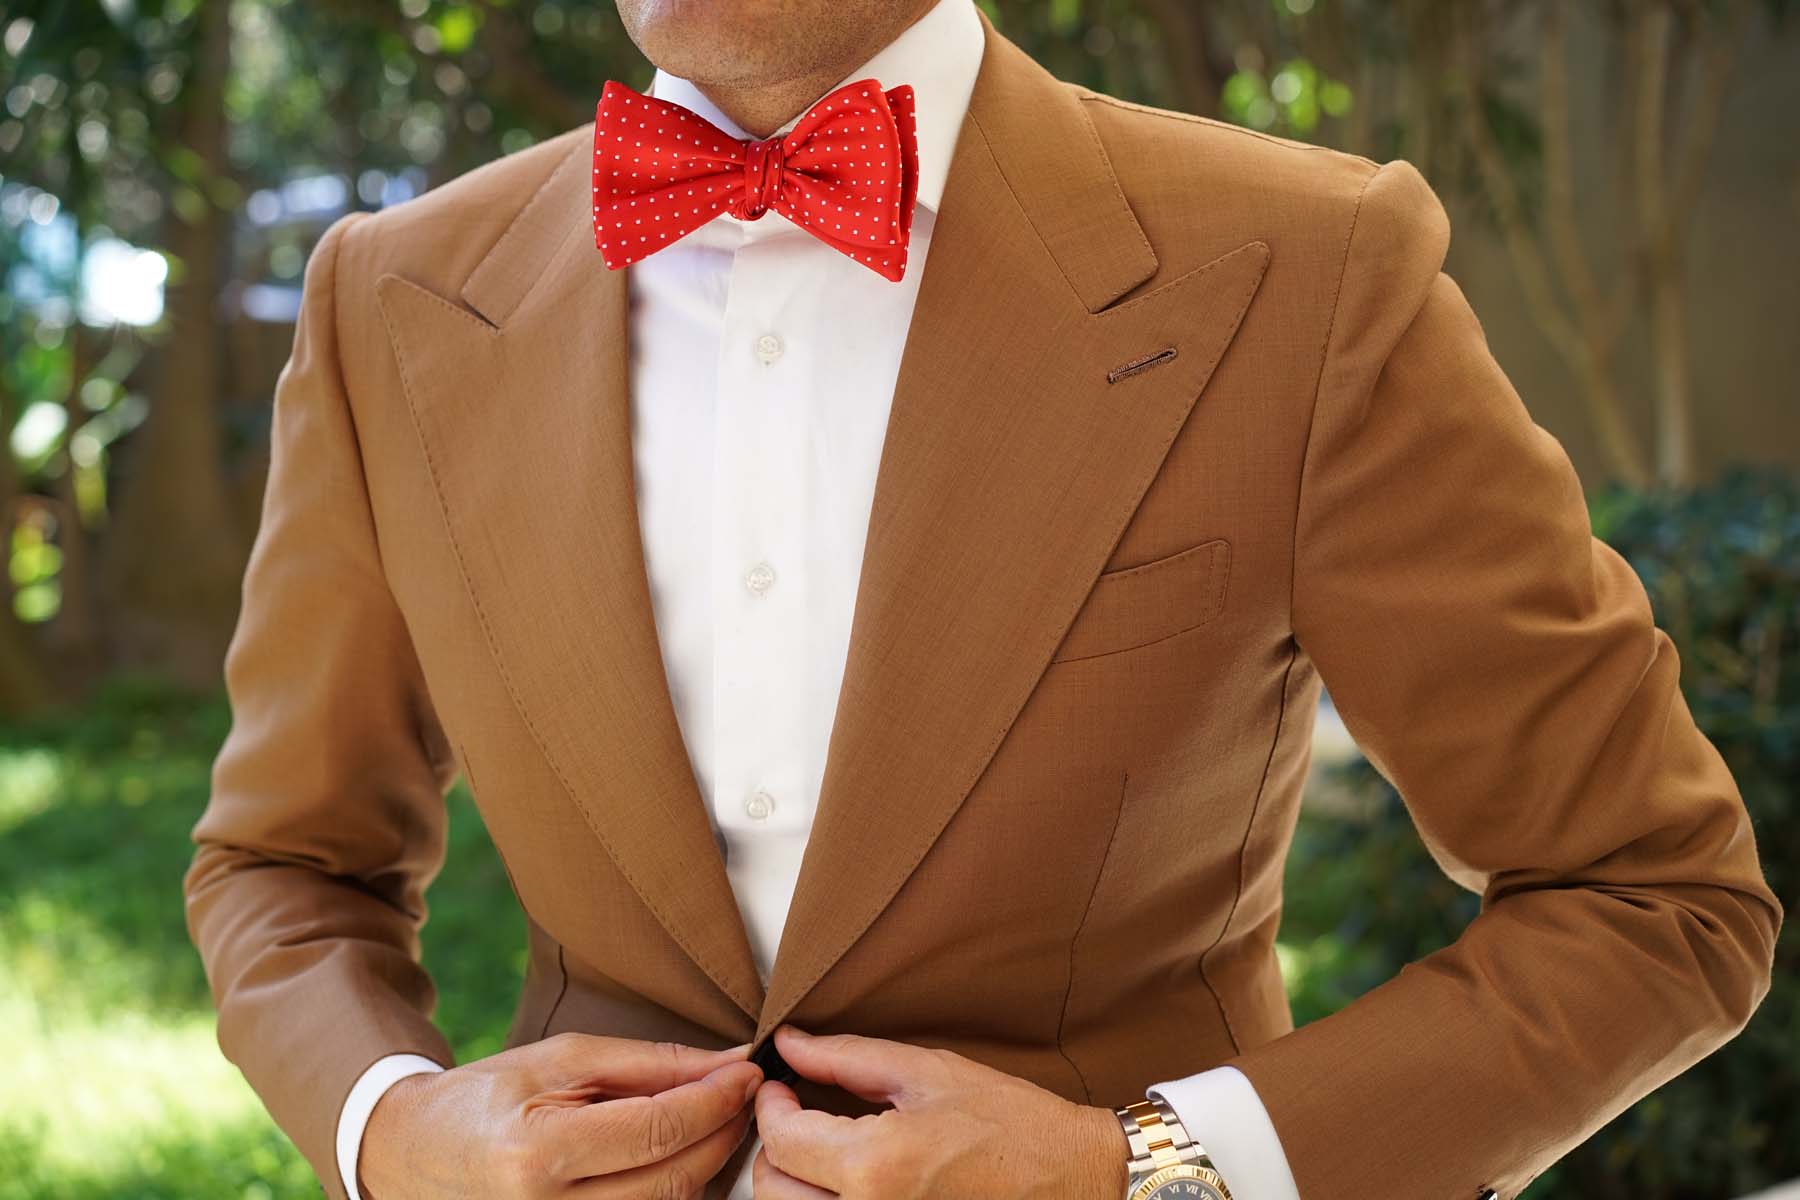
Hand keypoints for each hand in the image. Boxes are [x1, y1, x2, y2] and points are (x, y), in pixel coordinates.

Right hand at [359, 1031, 761, 1198]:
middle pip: (675, 1177)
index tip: (748, 1071)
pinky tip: (683, 1155)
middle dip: (723, 1131)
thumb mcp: (562, 1059)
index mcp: (540, 1154)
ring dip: (708, 1163)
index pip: (659, 1130)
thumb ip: (648, 1064)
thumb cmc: (490, 1097)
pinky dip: (675, 1188)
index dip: (716, 1100)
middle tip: (744, 1093)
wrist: (416, 1154)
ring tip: (717, 1119)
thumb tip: (726, 1062)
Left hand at [750, 1025, 1127, 1198]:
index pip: (782, 1139)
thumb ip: (846, 1057)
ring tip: (819, 1145)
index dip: (770, 1104)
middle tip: (797, 1112)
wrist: (1071, 1177)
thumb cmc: (1010, 1123)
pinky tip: (844, 1175)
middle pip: (773, 1189)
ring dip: (794, 1180)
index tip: (780, 1083)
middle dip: (775, 1146)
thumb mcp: (927, 1072)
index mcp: (874, 1166)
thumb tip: (789, 1044)